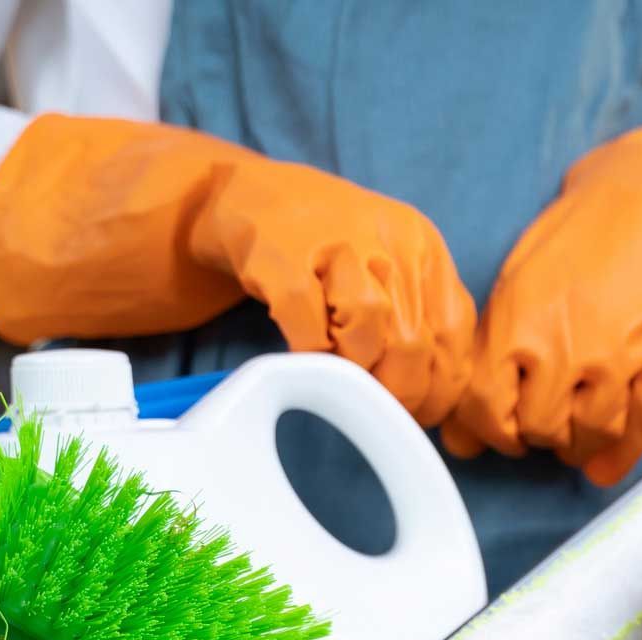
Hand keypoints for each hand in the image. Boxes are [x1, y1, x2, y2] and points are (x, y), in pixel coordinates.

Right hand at [0, 115, 475, 426]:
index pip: (455, 343)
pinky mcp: (270, 237)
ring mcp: (331, 230)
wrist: (186, 202)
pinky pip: (310, 317)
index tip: (417, 435)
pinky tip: (294, 363)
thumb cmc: (272, 266)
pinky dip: (308, 351)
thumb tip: (439, 432)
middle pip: (424, 348)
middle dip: (401, 399)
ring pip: (379, 335)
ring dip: (357, 380)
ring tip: (324, 390)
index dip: (440, 400)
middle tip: (366, 422)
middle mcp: (384, 233)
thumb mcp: (349, 305)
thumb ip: (389, 349)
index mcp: (412, 247)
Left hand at [443, 128, 641, 485]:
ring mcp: (619, 357)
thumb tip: (461, 441)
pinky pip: (639, 430)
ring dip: (577, 444)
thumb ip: (486, 364)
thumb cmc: (573, 246)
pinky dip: (620, 456)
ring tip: (575, 429)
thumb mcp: (514, 293)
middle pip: (538, 429)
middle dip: (536, 433)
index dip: (489, 429)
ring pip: (588, 437)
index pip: (487, 409)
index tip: (501, 428)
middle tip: (543, 421)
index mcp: (518, 322)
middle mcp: (566, 344)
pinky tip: (605, 465)